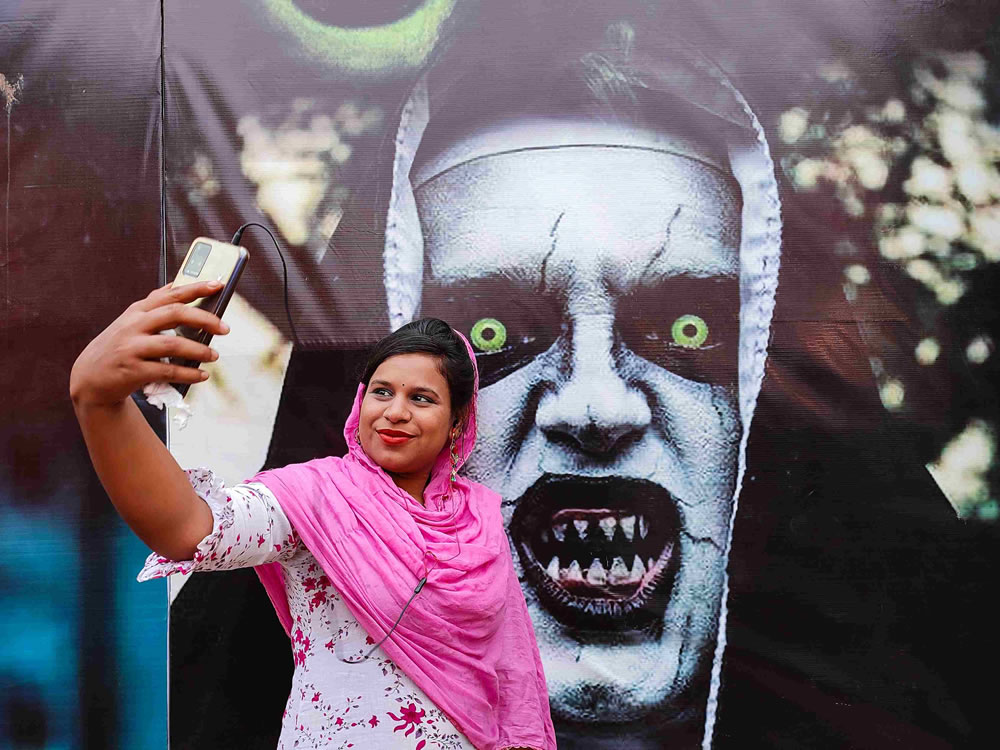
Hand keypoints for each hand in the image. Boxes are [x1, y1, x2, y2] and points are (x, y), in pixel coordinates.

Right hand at [69, 281, 229, 408]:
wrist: (90, 378)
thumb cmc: (119, 347)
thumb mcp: (132, 323)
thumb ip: (155, 308)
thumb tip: (180, 286)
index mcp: (137, 311)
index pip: (170, 294)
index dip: (195, 287)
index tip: (217, 284)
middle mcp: (134, 325)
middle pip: (175, 313)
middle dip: (204, 319)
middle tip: (224, 328)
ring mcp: (131, 347)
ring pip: (173, 344)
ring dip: (199, 350)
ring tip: (214, 355)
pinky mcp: (132, 370)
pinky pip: (167, 371)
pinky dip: (188, 373)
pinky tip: (202, 375)